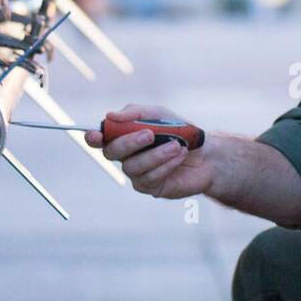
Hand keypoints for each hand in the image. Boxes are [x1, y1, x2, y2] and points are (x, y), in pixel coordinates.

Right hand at [87, 103, 212, 198]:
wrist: (207, 153)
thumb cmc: (180, 132)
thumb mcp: (160, 115)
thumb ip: (136, 113)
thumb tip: (111, 115)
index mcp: (123, 136)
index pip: (100, 139)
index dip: (93, 138)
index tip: (96, 135)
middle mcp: (125, 156)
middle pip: (111, 153)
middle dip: (129, 143)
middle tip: (150, 134)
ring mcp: (136, 173)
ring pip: (132, 167)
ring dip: (155, 154)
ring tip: (176, 145)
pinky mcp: (150, 187)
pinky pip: (149, 177)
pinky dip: (166, 164)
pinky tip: (179, 156)